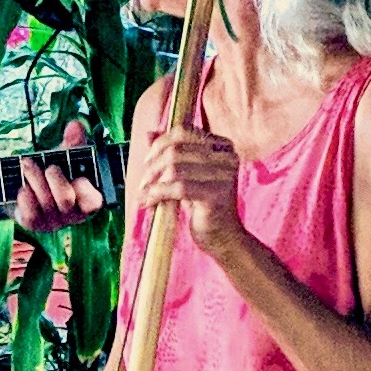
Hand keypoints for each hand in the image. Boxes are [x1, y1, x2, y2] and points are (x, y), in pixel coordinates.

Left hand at [15, 119, 107, 234]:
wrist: (23, 185)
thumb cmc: (52, 171)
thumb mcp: (63, 155)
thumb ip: (72, 142)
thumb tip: (75, 124)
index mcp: (86, 199)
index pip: (94, 201)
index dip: (85, 189)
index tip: (78, 176)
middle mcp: (72, 215)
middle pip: (65, 199)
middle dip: (54, 178)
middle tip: (47, 166)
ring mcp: (54, 223)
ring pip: (46, 204)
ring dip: (35, 179)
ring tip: (27, 164)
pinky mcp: (35, 225)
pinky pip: (30, 215)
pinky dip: (25, 197)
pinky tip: (22, 188)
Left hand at [139, 125, 244, 257]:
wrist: (224, 238)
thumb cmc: (203, 206)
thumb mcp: (187, 174)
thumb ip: (170, 152)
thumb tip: (148, 133)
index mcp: (222, 146)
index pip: (184, 132)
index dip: (160, 144)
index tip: (147, 162)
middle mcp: (227, 157)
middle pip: (176, 150)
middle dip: (153, 166)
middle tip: (143, 183)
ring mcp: (224, 175)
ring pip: (174, 168)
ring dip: (152, 182)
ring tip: (144, 195)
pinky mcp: (216, 195)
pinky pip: (178, 188)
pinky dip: (158, 194)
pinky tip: (149, 203)